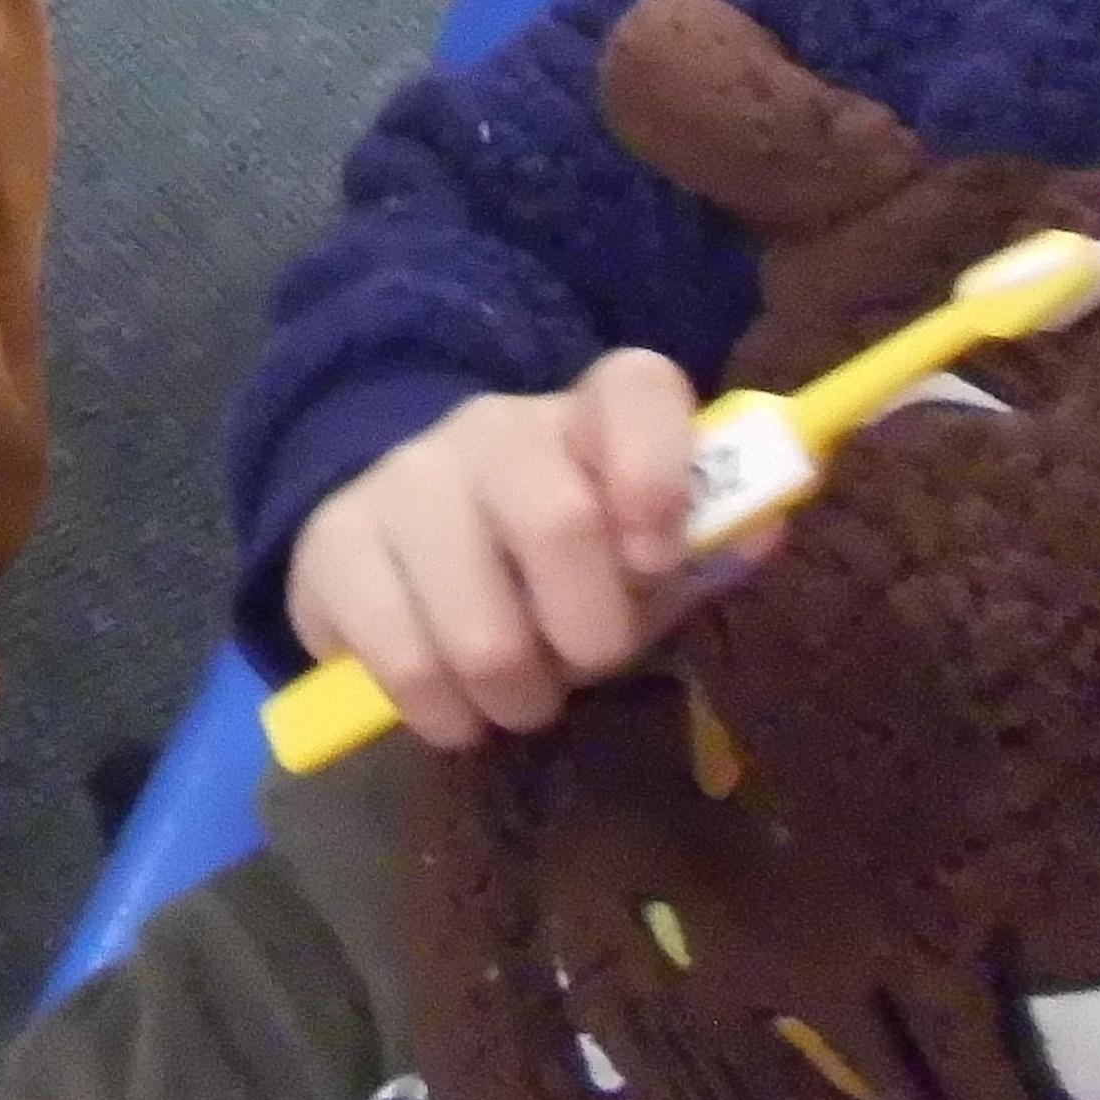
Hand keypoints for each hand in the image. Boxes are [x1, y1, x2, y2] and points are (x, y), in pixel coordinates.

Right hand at [284, 350, 752, 751]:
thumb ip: (702, 543)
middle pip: (558, 519)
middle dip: (590, 636)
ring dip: (515, 694)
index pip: (635, 389)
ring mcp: (403, 480)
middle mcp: (492, 429)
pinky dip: (441, 710)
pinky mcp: (333, 542)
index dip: (658, 466)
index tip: (657, 554)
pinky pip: (401, 658)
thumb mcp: (636, 548)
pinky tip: (450, 702)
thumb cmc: (554, 561)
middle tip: (584, 667)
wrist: (398, 536)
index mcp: (585, 418)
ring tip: (516, 695)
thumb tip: (766, 527)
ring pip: (480, 625)